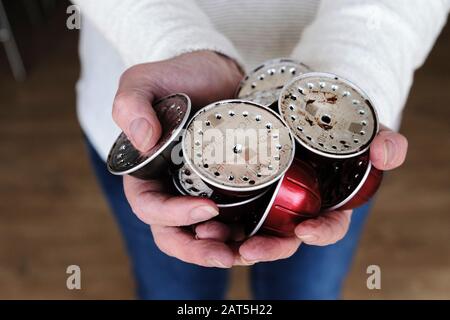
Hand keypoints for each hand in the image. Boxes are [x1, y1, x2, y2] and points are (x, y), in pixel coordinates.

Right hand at [114, 51, 242, 267]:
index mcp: (146, 174)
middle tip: (228, 254)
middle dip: (200, 251)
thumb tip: (145, 142)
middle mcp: (171, 190)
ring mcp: (200, 192)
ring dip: (226, 250)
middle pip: (176, 235)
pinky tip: (264, 235)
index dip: (174, 216)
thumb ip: (132, 105)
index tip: (207, 207)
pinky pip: (234, 221)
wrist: (215, 73)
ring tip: (250, 249)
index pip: (150, 207)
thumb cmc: (177, 77)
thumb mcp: (144, 82)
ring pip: (206, 236)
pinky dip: (248, 234)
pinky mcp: (229, 189)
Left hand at [196, 127, 408, 264]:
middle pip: (283, 239)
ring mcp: (269, 204)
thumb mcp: (362, 131)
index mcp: (326, 204)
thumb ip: (384, 141)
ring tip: (211, 236)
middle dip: (267, 248)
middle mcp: (295, 210)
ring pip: (251, 232)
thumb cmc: (335, 129)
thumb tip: (387, 154)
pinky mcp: (244, 193)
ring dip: (231, 242)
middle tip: (248, 250)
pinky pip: (228, 214)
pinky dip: (215, 221)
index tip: (306, 231)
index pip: (328, 226)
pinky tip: (199, 219)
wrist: (304, 113)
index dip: (321, 233)